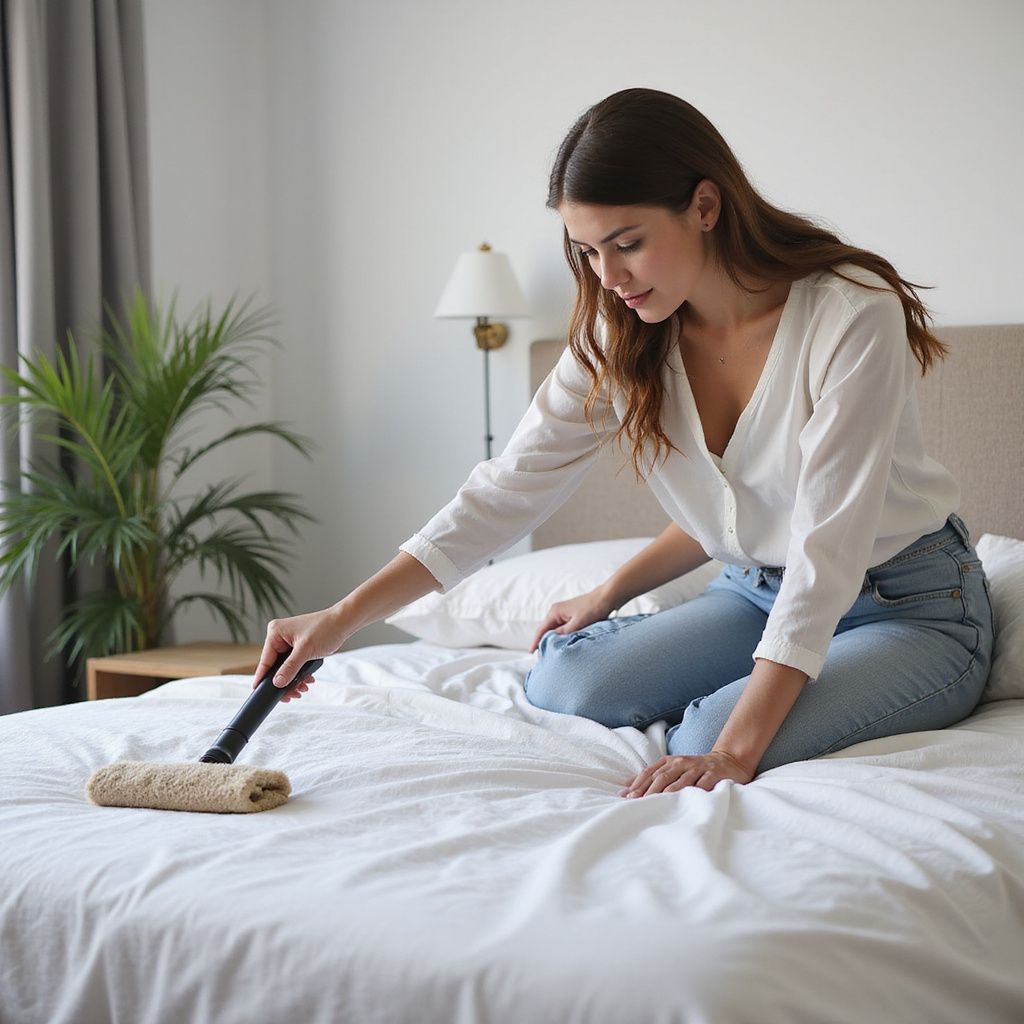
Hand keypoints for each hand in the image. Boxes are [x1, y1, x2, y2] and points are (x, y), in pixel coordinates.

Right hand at [252, 606, 349, 701]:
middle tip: (292, 695)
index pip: (265, 660)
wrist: (344, 623)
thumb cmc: (326, 629)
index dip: (263, 678)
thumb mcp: (305, 650)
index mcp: (276, 632)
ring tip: (303, 688)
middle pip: (275, 666)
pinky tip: (307, 680)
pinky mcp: (298, 647)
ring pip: (285, 668)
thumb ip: (290, 668)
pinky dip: (300, 674)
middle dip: (285, 682)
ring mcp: (289, 642)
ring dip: (294, 680)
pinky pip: (294, 665)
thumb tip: (277, 683)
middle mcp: (280, 636)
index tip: (259, 692)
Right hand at [529, 587, 616, 652]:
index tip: (531, 653)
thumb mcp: (577, 624)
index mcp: (554, 612)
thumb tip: (552, 641)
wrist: (606, 598)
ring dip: (553, 639)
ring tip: (551, 652)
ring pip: (554, 629)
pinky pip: (562, 628)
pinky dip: (561, 636)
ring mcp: (564, 613)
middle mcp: (556, 611)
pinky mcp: (571, 615)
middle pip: (546, 630)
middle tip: (542, 656)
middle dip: (543, 642)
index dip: (536, 642)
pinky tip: (563, 643)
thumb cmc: (592, 608)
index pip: (541, 630)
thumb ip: (563, 633)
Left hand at [619, 750, 754, 796]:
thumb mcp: (673, 769)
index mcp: (670, 761)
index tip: (626, 796)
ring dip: (667, 792)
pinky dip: (693, 792)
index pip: (650, 772)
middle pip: (662, 776)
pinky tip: (686, 801)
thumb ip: (653, 777)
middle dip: (648, 790)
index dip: (638, 783)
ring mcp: (698, 768)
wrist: (728, 760)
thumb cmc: (695, 769)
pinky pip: (702, 784)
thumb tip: (625, 788)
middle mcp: (682, 762)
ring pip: (680, 780)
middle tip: (637, 802)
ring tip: (656, 803)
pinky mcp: (714, 775)